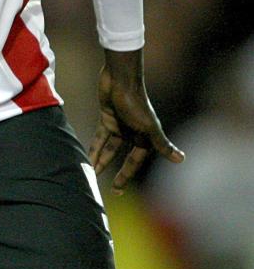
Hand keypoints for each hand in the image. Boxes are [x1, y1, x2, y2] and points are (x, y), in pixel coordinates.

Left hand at [89, 52, 184, 194]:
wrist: (120, 79)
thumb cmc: (136, 102)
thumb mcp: (149, 126)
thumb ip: (161, 144)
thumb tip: (182, 159)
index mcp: (145, 137)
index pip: (134, 161)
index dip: (126, 175)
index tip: (117, 189)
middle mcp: (132, 132)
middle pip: (122, 156)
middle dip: (114, 170)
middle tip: (107, 188)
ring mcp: (119, 125)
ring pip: (109, 148)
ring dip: (101, 159)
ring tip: (91, 173)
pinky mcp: (107, 117)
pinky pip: (100, 136)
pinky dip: (94, 146)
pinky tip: (87, 156)